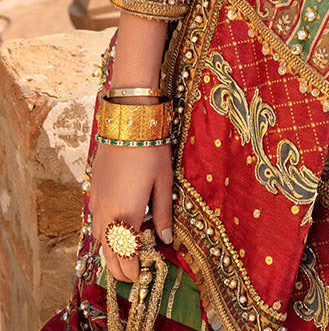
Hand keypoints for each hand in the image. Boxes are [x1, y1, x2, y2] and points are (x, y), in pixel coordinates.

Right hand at [89, 139, 173, 283]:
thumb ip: (163, 213)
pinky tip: (116, 227)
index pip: (126, 254)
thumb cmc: (151, 149)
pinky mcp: (92, 190)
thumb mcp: (164, 181)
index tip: (141, 277)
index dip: (132, 270)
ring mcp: (96, 201)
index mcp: (127, 213)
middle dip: (119, 268)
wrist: (127, 122)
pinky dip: (103, 232)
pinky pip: (94, 221)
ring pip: (98, 237)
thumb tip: (166, 239)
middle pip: (108, 252)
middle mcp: (106, 212)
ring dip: (109, 251)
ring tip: (124, 255)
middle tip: (132, 276)